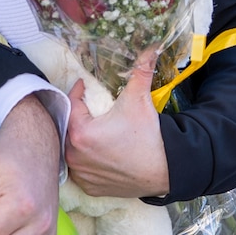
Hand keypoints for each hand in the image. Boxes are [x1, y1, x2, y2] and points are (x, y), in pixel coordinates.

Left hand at [65, 49, 169, 196]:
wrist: (168, 170)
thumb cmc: (150, 136)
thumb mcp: (140, 100)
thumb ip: (140, 71)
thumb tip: (150, 47)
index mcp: (80, 133)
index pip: (71, 106)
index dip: (78, 93)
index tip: (83, 85)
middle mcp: (75, 157)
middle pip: (68, 128)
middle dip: (75, 115)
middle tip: (85, 105)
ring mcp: (82, 174)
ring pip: (71, 150)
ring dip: (76, 138)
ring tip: (88, 126)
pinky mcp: (90, 187)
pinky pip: (79, 169)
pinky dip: (83, 160)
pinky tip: (93, 151)